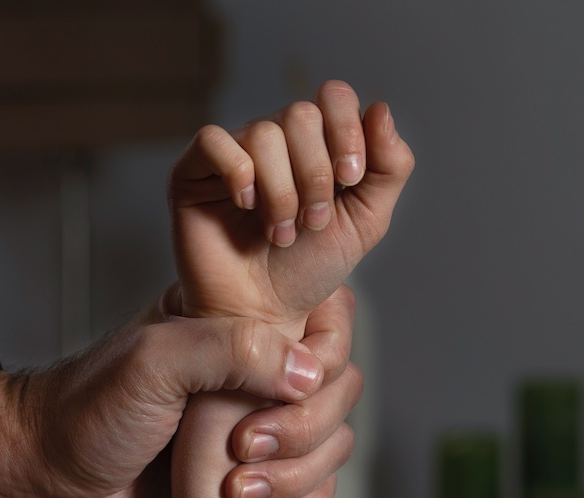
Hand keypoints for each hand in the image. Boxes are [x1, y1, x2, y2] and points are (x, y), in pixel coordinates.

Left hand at [0, 283, 357, 497]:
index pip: (325, 319)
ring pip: (332, 441)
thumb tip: (308, 372)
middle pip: (339, 387)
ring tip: (238, 491)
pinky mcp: (253, 475)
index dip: (321, 358)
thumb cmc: (88, 410)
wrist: (52, 477)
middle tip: (244, 447)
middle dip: (304, 428)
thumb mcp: (154, 362)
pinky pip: (314, 488)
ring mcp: (257, 423)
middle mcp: (255, 368)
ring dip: (300, 473)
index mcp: (236, 321)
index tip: (281, 390)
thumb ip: (231, 351)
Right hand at [169, 81, 413, 330]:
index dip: (347, 130)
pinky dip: (238, 174)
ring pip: (263, 133)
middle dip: (315, 174)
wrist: (263, 315)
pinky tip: (245, 206)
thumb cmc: (307, 270)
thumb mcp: (366, 221)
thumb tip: (381, 109)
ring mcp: (233, 153)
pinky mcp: (193, 171)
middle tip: (312, 222)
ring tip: (279, 233)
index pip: (333, 97)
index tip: (350, 179)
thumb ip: (389, 168)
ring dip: (281, 192)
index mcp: (316, 142)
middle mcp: (274, 140)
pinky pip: (213, 141)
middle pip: (300, 114)